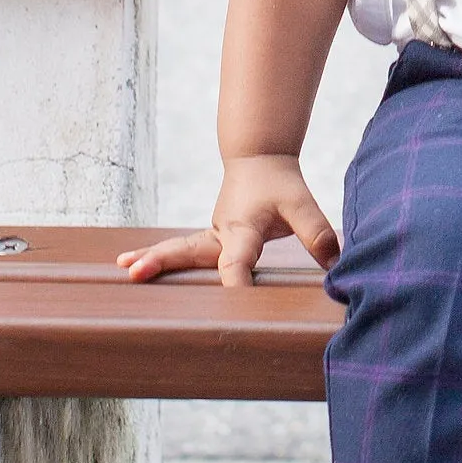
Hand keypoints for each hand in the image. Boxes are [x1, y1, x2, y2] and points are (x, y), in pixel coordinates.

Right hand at [117, 154, 340, 285]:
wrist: (259, 159)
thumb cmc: (280, 184)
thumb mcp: (301, 203)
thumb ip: (316, 232)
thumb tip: (335, 264)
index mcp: (243, 228)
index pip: (237, 262)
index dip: (236, 283)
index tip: (233, 303)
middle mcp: (221, 232)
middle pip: (190, 252)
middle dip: (165, 262)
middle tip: (138, 273)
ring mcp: (211, 235)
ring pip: (179, 250)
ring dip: (153, 259)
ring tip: (126, 271)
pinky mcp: (208, 239)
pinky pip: (182, 251)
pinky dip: (158, 257)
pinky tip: (132, 267)